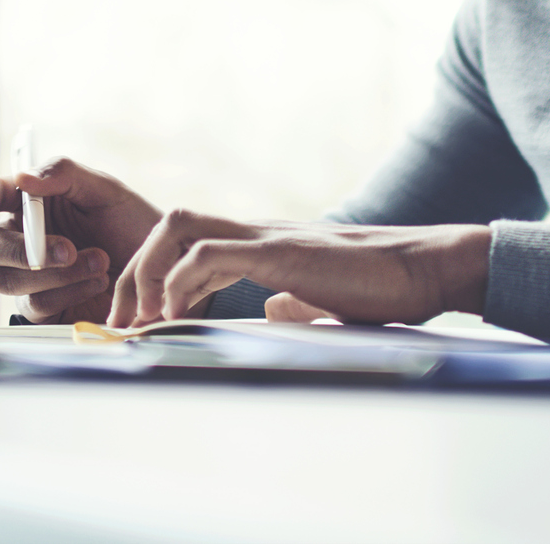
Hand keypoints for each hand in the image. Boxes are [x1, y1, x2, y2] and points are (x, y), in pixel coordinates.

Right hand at [0, 158, 162, 323]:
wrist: (161, 270)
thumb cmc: (131, 223)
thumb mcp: (105, 189)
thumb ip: (64, 174)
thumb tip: (23, 177)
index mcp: (29, 202)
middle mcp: (21, 238)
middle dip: (17, 250)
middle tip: (65, 250)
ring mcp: (28, 276)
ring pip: (7, 280)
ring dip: (55, 273)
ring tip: (99, 263)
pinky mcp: (43, 308)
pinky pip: (34, 306)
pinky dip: (67, 293)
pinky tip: (97, 282)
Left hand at [108, 212, 490, 328]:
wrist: (428, 268)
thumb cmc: (387, 287)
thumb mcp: (326, 299)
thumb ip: (295, 302)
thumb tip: (273, 311)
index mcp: (265, 246)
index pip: (188, 244)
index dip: (151, 280)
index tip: (138, 325)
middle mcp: (258, 233)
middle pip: (170, 225)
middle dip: (132, 273)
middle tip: (121, 325)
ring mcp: (268, 236)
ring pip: (179, 227)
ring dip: (146, 271)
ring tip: (141, 318)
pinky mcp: (282, 252)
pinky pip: (211, 253)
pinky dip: (180, 281)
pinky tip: (176, 313)